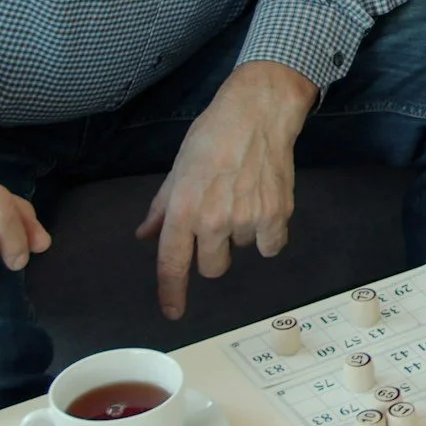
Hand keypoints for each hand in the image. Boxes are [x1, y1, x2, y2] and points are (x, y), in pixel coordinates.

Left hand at [136, 60, 315, 319]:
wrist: (259, 112)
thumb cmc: (212, 135)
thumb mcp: (178, 168)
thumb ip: (163, 207)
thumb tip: (147, 236)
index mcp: (184, 210)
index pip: (172, 265)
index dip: (171, 294)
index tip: (173, 313)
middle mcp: (214, 220)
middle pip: (212, 267)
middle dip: (212, 251)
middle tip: (218, 219)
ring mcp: (248, 219)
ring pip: (241, 250)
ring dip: (240, 234)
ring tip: (243, 197)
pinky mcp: (278, 215)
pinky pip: (270, 246)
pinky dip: (268, 234)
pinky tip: (264, 207)